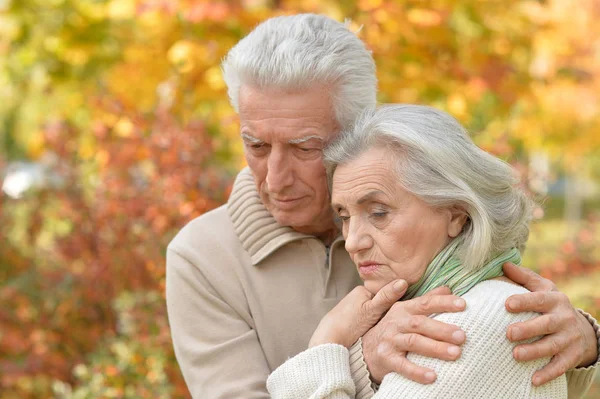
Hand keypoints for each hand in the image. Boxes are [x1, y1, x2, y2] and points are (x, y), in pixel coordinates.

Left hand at [309, 279, 407, 347]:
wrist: (329, 339)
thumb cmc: (350, 324)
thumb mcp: (372, 311)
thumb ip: (387, 297)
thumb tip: (403, 281)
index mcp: (363, 290)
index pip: (387, 295)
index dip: (395, 307)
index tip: (399, 318)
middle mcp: (357, 296)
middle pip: (381, 304)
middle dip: (386, 315)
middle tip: (388, 327)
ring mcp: (353, 307)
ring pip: (375, 313)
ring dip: (379, 321)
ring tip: (378, 331)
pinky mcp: (351, 318)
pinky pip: (367, 320)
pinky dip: (371, 326)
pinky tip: (370, 333)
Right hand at [361, 286, 466, 384]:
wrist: (366, 349)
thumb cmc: (394, 328)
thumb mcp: (406, 311)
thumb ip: (426, 300)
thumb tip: (448, 289)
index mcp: (404, 309)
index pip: (425, 303)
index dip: (443, 303)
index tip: (463, 304)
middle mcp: (396, 322)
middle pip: (420, 323)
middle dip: (442, 329)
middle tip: (462, 336)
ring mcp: (390, 340)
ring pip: (413, 342)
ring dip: (435, 348)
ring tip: (455, 353)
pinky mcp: (386, 359)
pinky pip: (402, 366)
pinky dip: (417, 372)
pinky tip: (433, 377)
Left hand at [503, 262, 598, 385]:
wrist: (580, 328)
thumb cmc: (550, 304)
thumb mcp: (542, 288)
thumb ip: (523, 277)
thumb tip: (503, 264)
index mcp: (554, 299)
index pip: (539, 299)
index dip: (524, 301)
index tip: (507, 304)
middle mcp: (563, 318)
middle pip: (546, 324)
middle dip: (528, 329)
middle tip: (508, 334)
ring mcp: (569, 338)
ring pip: (552, 346)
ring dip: (534, 352)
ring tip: (516, 355)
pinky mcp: (572, 355)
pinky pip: (560, 366)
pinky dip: (548, 373)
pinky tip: (534, 379)